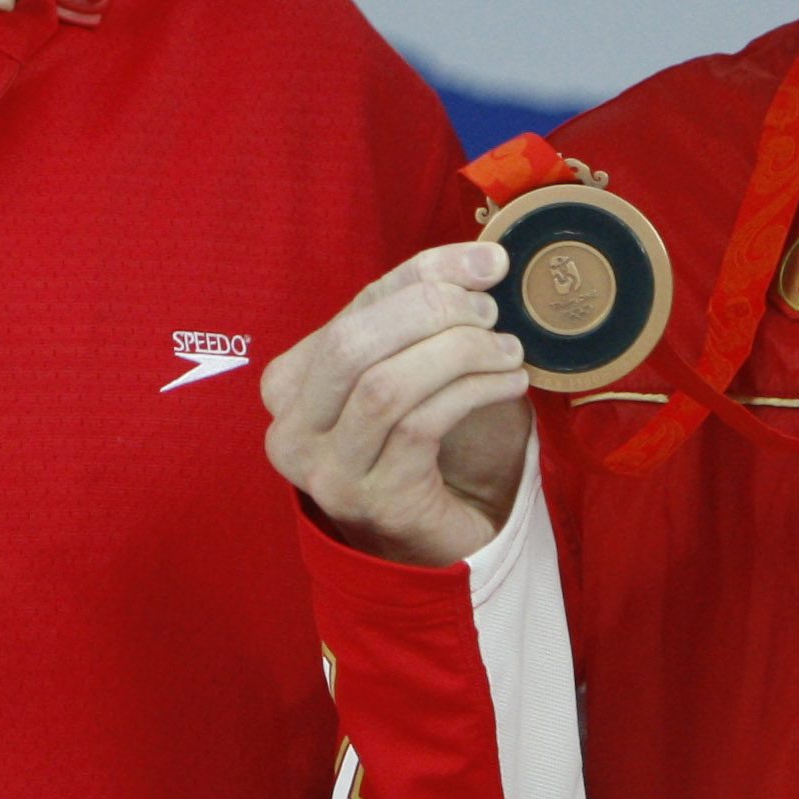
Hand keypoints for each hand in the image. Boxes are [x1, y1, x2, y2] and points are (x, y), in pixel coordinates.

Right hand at [261, 244, 534, 566]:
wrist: (430, 541)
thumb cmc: (421, 446)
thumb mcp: (409, 370)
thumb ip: (424, 314)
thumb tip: (482, 256)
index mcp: (289, 384)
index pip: (353, 309)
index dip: (421, 276)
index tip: (485, 263)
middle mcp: (291, 429)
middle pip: (352, 344)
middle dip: (431, 314)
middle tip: (491, 310)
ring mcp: (326, 471)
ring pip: (384, 386)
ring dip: (458, 355)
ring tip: (507, 349)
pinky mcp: (372, 500)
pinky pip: (420, 427)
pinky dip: (472, 393)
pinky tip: (509, 384)